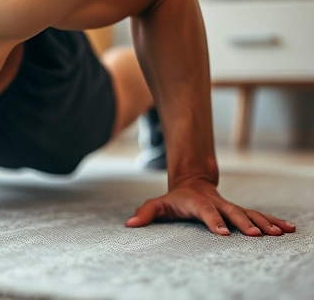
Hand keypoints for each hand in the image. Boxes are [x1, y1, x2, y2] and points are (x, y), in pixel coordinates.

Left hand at [125, 178, 295, 235]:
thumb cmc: (174, 199)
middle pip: (233, 212)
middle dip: (245, 224)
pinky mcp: (240, 210)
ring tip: (280, 233)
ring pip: (249, 213)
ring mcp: (230, 206)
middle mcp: (217, 204)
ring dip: (265, 223)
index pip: (206, 213)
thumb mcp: (157, 205)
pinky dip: (273, 221)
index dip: (214, 222)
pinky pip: (259, 216)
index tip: (224, 233)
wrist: (192, 182)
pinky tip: (288, 229)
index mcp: (197, 203)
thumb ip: (144, 213)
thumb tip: (129, 225)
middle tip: (258, 236)